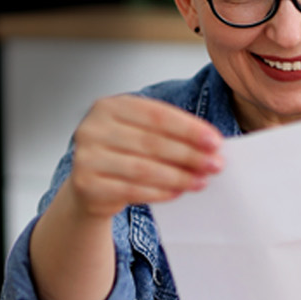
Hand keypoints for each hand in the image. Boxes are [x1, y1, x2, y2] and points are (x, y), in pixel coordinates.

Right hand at [66, 94, 223, 218]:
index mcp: (109, 106)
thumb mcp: (139, 134)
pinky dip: (159, 193)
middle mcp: (92, 128)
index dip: (189, 129)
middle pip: (151, 142)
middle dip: (189, 154)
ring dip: (178, 176)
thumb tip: (209, 147)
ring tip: (200, 181)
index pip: (156, 115)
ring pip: (143, 168)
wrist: (88, 185)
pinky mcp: (86, 184)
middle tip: (214, 164)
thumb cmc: (119, 155)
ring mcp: (85, 156)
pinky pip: (130, 190)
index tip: (215, 141)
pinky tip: (177, 193)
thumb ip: (168, 135)